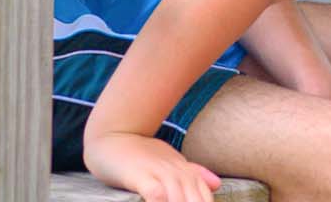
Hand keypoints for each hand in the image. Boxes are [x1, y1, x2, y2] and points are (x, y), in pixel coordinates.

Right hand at [82, 129, 221, 201]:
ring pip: (178, 198)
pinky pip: (155, 192)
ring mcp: (158, 172)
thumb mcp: (171, 161)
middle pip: (196, 200)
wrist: (113, 135)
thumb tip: (217, 183)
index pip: (205, 197)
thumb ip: (193, 172)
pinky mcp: (140, 175)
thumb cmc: (141, 153)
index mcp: (186, 171)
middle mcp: (176, 172)